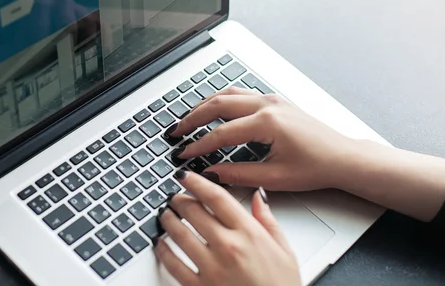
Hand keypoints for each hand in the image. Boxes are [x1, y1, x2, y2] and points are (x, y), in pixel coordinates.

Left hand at [154, 170, 300, 285]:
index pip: (217, 197)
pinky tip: (159, 243)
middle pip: (194, 211)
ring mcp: (212, 268)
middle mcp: (229, 247)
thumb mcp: (285, 251)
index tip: (186, 176)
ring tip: (164, 214)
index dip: (197, 182)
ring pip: (179, 234)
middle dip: (180, 199)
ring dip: (168, 220)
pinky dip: (162, 250)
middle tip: (175, 196)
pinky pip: (174, 264)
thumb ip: (268, 220)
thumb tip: (259, 196)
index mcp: (249, 234)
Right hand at [170, 88, 358, 190]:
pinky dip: (221, 100)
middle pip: (218, 105)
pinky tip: (213, 108)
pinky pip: (240, 94)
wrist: (342, 157)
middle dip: (192, 118)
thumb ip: (238, 174)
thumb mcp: (274, 178)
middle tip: (175, 131)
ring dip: (204, 105)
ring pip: (227, 94)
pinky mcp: (274, 101)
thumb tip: (211, 173)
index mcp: (267, 123)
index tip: (183, 154)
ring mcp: (271, 100)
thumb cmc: (316, 167)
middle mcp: (267, 105)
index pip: (221, 133)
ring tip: (187, 118)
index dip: (198, 145)